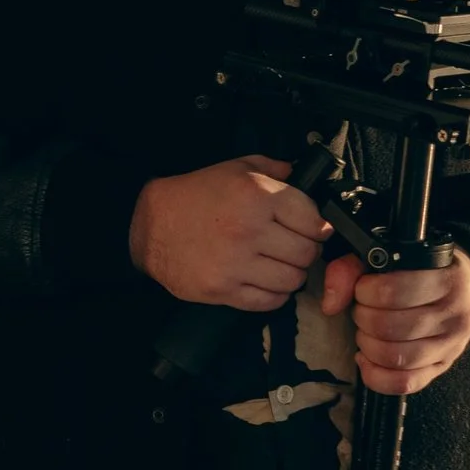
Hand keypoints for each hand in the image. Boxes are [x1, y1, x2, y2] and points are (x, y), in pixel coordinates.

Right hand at [129, 156, 327, 310]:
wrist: (151, 225)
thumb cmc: (195, 195)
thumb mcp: (236, 168)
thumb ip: (275, 170)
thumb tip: (306, 178)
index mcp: (257, 195)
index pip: (314, 220)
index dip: (318, 226)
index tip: (313, 229)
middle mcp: (249, 230)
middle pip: (307, 253)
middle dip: (307, 251)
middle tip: (295, 248)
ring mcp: (236, 263)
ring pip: (293, 280)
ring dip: (292, 274)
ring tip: (280, 265)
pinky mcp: (223, 290)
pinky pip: (269, 301)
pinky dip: (274, 295)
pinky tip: (265, 281)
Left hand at [321, 245, 469, 394]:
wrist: (466, 289)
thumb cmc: (423, 271)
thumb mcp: (392, 256)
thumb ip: (353, 269)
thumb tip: (330, 305)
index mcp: (447, 279)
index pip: (394, 291)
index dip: (366, 292)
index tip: (363, 289)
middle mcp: (454, 314)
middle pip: (391, 327)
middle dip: (364, 318)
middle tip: (363, 310)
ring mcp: (451, 345)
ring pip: (397, 358)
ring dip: (368, 345)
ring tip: (366, 332)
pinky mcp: (442, 368)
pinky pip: (405, 384)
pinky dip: (376, 376)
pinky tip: (366, 359)